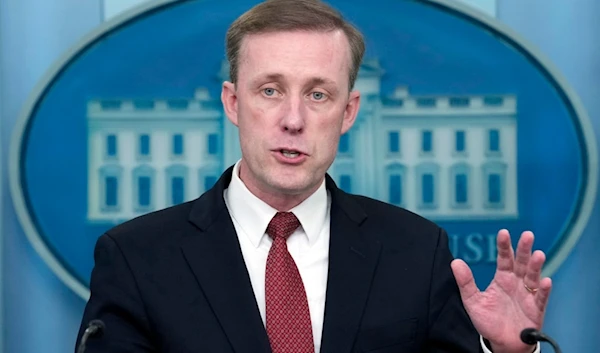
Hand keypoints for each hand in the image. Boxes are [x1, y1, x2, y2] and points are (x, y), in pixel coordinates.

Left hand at [450, 229, 551, 352]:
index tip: (503, 233)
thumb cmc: (488, 321)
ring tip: (538, 255)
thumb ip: (465, 282)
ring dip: (536, 266)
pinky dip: (544, 290)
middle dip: (524, 249)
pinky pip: (541, 298)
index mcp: (502, 279)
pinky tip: (546, 281)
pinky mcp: (536, 309)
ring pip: (533, 277)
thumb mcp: (473, 301)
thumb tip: (455, 262)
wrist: (502, 343)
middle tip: (527, 235)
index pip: (504, 258)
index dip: (504, 246)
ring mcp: (528, 295)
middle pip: (521, 263)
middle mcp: (517, 283)